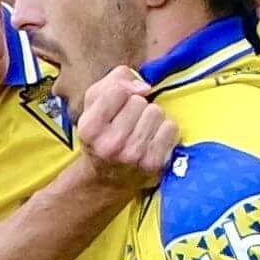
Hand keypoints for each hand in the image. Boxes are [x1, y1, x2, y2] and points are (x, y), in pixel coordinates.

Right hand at [70, 63, 175, 190]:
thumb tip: (144, 86)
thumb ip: (114, 81)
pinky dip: (165, 130)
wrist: (110, 177)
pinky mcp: (154, 164)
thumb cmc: (104, 132)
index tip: (119, 103)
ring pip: (156, 112)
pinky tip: (153, 140)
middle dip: (137, 106)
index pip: (117, 90)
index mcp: (89, 128)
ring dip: (152, 118)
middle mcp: (109, 145)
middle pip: (139, 101)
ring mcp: (133, 156)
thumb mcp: (94, 104)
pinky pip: (170, 128)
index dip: (123, 91)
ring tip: (141, 130)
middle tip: (130, 122)